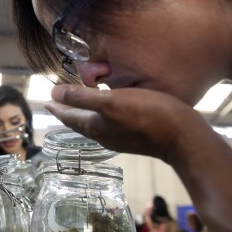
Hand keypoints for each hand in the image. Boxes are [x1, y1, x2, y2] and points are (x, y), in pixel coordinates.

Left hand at [44, 85, 207, 160]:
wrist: (184, 137)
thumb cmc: (148, 115)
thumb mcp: (111, 102)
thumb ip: (82, 98)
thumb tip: (54, 94)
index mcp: (95, 126)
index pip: (68, 116)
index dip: (57, 107)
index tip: (47, 101)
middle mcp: (105, 135)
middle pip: (80, 121)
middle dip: (68, 110)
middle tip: (58, 102)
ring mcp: (121, 137)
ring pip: (95, 123)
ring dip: (84, 112)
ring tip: (79, 105)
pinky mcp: (137, 135)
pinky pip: (111, 123)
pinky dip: (102, 114)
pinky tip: (109, 110)